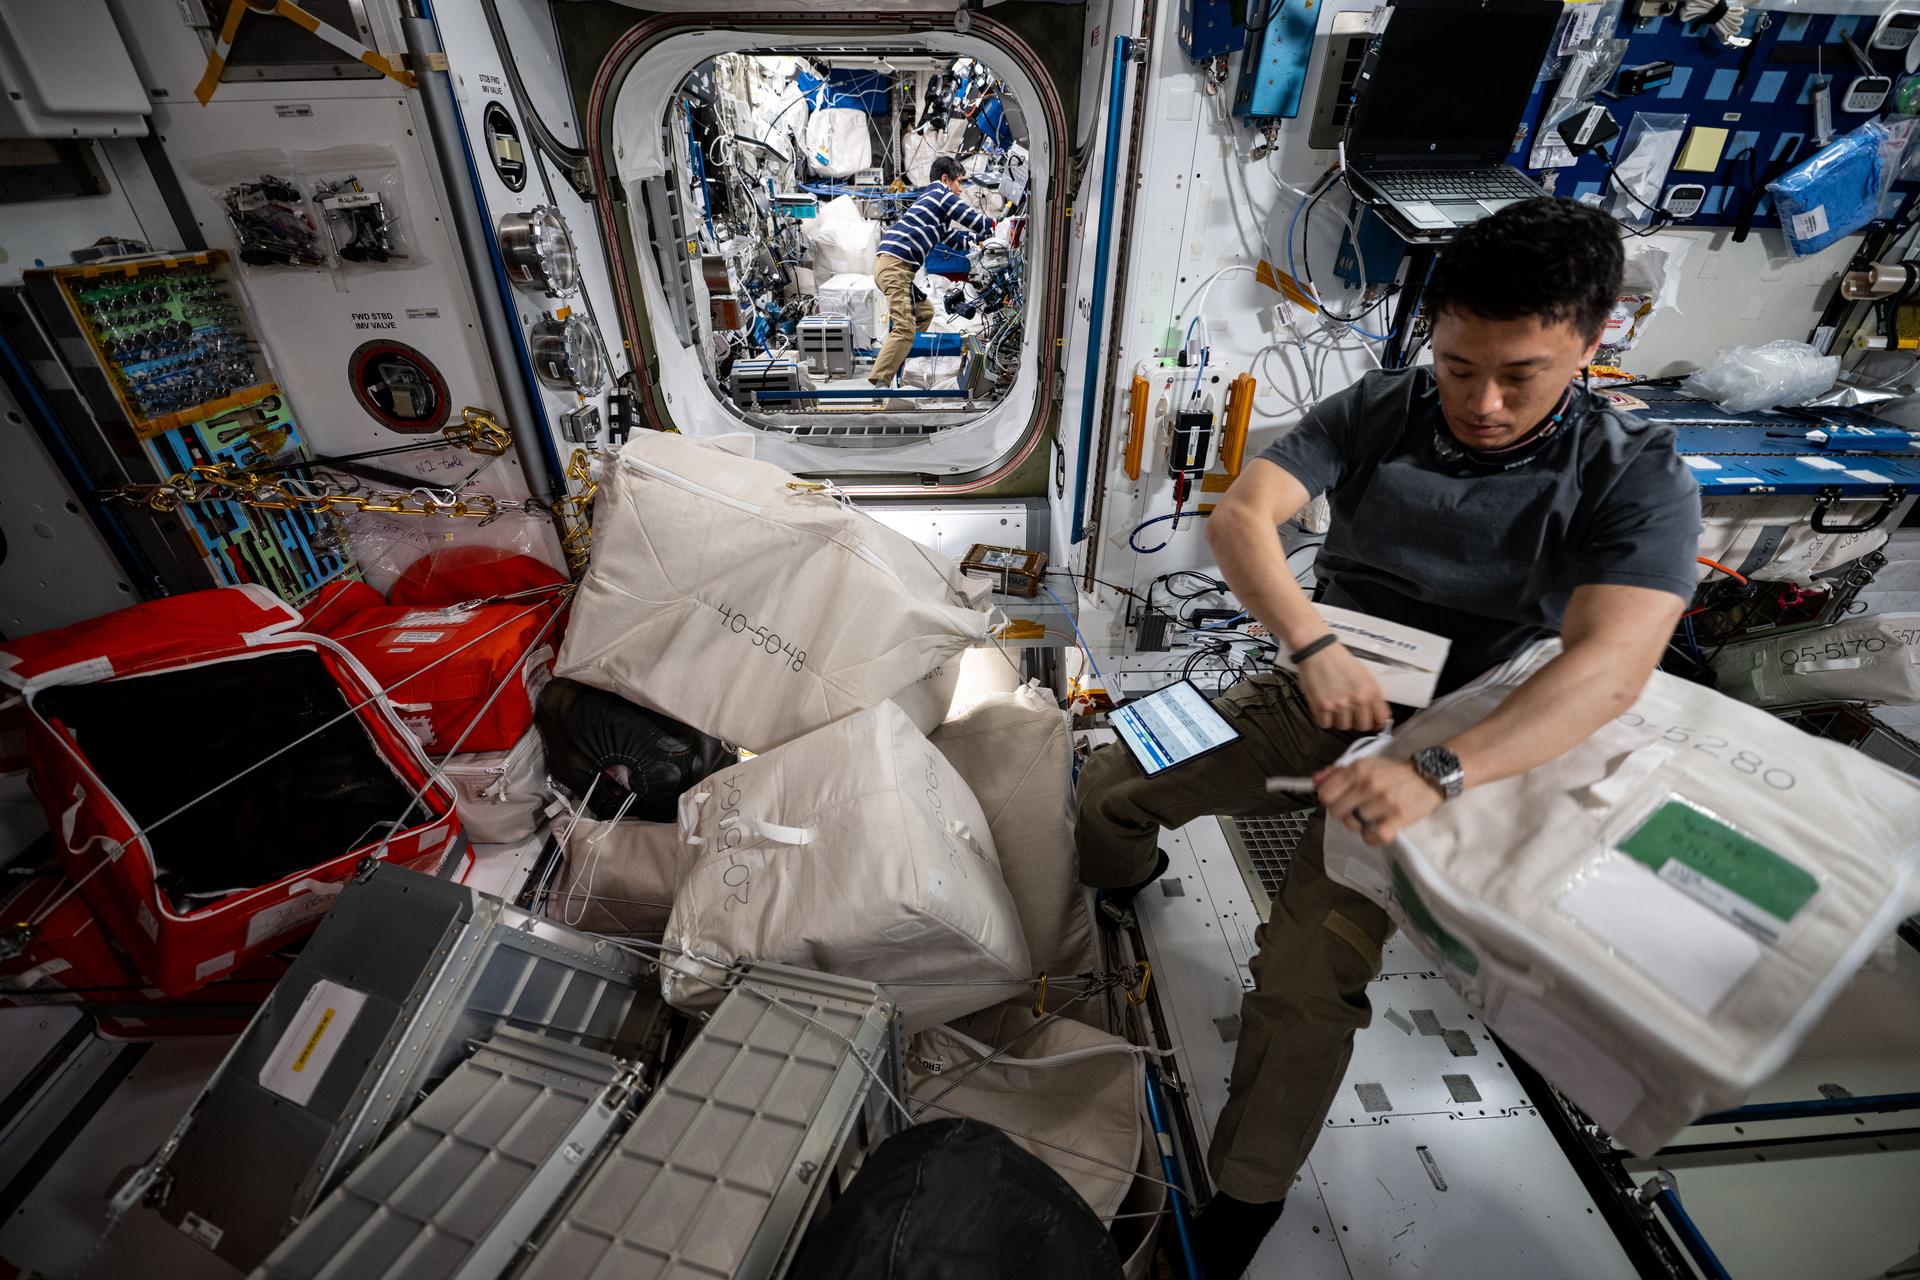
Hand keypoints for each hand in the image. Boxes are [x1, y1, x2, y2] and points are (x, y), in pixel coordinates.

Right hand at [1295, 642, 1390, 731]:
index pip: (1381, 719)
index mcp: (1371, 690)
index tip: (1372, 723)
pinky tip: (1324, 707)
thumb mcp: (1364, 674)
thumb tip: (1377, 714)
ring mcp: (1339, 704)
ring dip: (1339, 720)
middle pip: (1362, 726)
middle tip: (1351, 714)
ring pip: (1343, 726)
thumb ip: (1372, 695)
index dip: (1377, 723)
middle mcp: (1357, 699)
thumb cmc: (1339, 660)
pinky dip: (1324, 719)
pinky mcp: (1321, 707)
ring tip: (1335, 707)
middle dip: (1357, 722)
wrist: (1317, 651)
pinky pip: (1325, 724)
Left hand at [1315, 758, 1441, 847]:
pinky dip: (1372, 837)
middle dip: (1344, 812)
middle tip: (1357, 809)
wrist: (1429, 775)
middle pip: (1336, 811)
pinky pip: (1373, 837)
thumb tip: (1314, 781)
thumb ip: (1338, 772)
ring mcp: (1383, 802)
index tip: (1340, 800)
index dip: (1330, 799)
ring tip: (1371, 817)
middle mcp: (1368, 784)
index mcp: (1358, 769)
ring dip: (1359, 825)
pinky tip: (1376, 830)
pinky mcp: (1397, 818)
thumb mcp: (1366, 764)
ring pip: (1353, 825)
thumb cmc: (1393, 772)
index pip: (1325, 793)